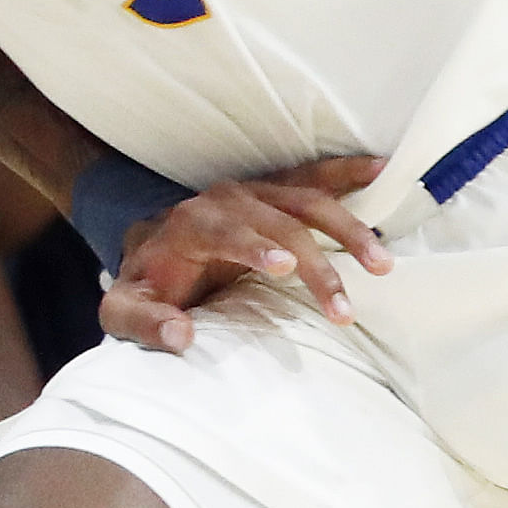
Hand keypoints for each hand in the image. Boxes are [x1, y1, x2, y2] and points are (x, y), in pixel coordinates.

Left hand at [97, 156, 389, 352]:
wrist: (148, 249)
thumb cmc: (143, 284)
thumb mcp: (124, 310)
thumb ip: (144, 323)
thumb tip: (180, 337)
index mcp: (189, 224)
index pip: (225, 232)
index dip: (255, 247)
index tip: (286, 268)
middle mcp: (225, 200)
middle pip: (279, 225)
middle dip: (315, 264)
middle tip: (343, 307)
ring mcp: (254, 192)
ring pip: (308, 202)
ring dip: (348, 230)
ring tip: (382, 264)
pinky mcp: (275, 194)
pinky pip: (317, 178)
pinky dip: (350, 173)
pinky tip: (384, 170)